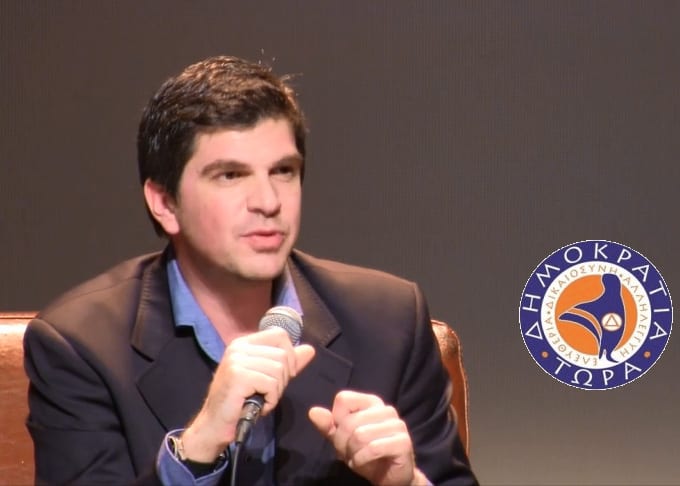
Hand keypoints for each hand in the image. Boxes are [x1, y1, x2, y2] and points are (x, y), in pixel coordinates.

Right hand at [181, 328, 315, 460]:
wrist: (215, 424)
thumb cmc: (241, 401)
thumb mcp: (267, 378)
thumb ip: (288, 363)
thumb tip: (310, 349)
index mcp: (245, 342)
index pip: (279, 334)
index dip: (290, 354)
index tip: (284, 374)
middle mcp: (239, 346)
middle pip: (282, 354)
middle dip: (283, 378)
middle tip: (267, 393)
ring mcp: (237, 360)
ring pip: (279, 369)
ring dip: (276, 391)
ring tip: (261, 399)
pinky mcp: (238, 375)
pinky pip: (271, 384)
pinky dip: (271, 399)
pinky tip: (259, 406)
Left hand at [308, 390, 427, 485]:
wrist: (390, 478)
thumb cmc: (366, 455)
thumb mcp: (342, 440)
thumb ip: (328, 426)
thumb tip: (313, 411)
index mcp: (372, 402)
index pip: (343, 399)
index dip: (336, 420)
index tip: (343, 435)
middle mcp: (386, 409)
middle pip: (349, 421)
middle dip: (342, 443)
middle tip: (349, 453)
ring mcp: (397, 425)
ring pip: (360, 435)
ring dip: (353, 453)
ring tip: (358, 458)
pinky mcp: (403, 442)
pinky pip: (372, 448)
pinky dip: (361, 460)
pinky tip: (364, 463)